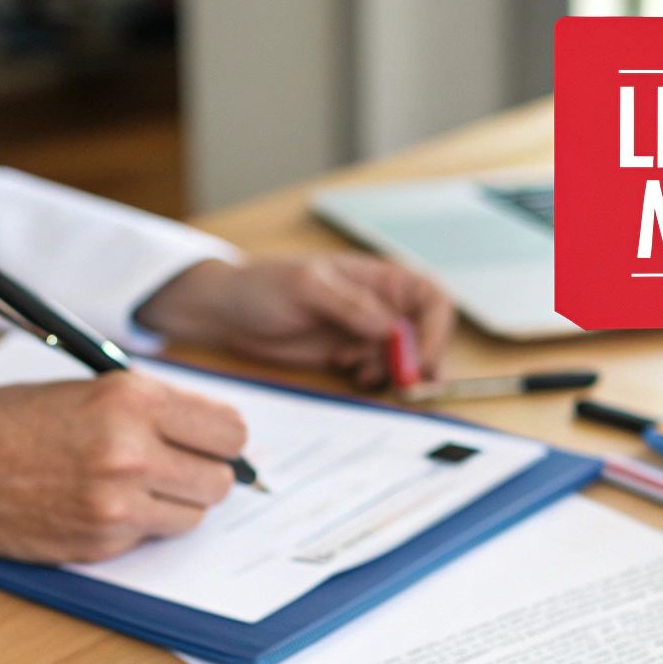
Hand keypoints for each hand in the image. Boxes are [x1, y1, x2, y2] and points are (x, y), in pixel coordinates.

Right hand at [0, 373, 246, 563]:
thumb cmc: (11, 421)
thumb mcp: (89, 387)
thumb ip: (151, 407)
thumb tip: (210, 431)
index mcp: (132, 398)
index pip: (228, 430)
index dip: (223, 438)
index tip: (212, 442)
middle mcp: (131, 449)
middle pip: (221, 479)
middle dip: (205, 473)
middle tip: (178, 467)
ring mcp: (117, 502)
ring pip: (193, 513)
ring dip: (176, 503)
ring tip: (136, 485)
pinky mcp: (101, 541)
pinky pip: (152, 536)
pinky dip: (139, 524)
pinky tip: (102, 504)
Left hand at [135, 254, 454, 386]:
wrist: (226, 313)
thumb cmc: (262, 286)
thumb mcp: (305, 287)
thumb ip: (349, 305)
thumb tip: (390, 326)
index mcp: (377, 277)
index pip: (429, 299)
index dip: (437, 328)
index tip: (423, 357)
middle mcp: (378, 304)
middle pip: (426, 333)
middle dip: (425, 360)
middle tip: (412, 386)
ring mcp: (364, 332)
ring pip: (406, 358)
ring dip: (400, 374)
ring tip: (367, 376)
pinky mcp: (348, 356)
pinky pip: (380, 372)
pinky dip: (378, 380)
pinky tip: (355, 377)